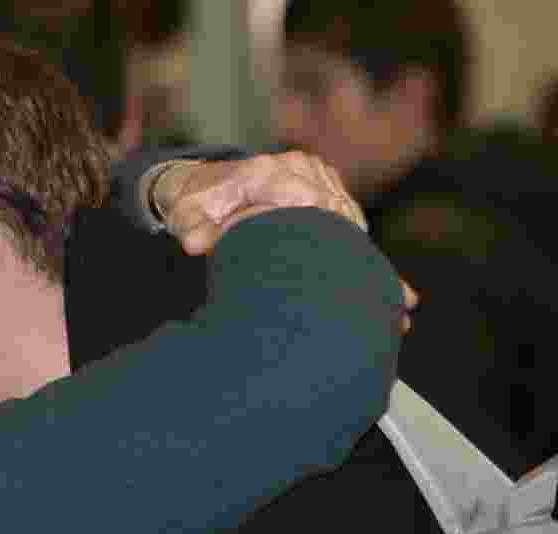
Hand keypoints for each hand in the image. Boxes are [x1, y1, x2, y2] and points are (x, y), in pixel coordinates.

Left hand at [150, 152, 416, 331]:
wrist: (204, 185)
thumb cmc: (196, 203)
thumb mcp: (185, 214)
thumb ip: (191, 228)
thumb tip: (194, 244)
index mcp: (267, 170)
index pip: (305, 197)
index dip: (324, 230)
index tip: (344, 265)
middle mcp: (300, 169)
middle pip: (339, 213)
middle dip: (357, 256)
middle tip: (377, 300)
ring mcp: (320, 181)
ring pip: (353, 224)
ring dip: (370, 265)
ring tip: (397, 308)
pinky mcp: (331, 196)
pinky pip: (355, 228)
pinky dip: (371, 263)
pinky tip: (402, 299)